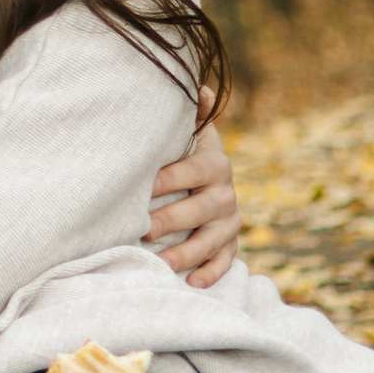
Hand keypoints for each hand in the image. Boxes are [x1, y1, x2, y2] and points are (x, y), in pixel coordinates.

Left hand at [150, 115, 237, 286]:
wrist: (205, 179)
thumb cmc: (184, 153)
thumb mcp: (190, 132)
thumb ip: (193, 114)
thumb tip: (201, 88)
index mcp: (215, 163)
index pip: (195, 170)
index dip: (172, 178)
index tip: (146, 186)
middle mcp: (225, 193)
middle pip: (203, 209)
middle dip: (173, 219)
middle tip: (144, 228)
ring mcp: (229, 221)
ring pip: (212, 240)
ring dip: (187, 253)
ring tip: (161, 263)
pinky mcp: (228, 244)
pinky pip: (224, 261)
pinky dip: (212, 273)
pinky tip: (193, 283)